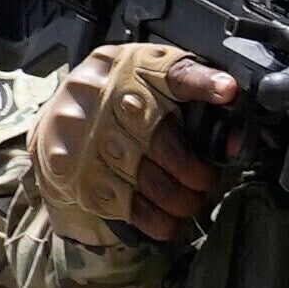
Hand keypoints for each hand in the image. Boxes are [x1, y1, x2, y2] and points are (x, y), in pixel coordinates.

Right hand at [23, 41, 234, 247]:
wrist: (55, 126)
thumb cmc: (114, 101)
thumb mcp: (145, 78)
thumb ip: (188, 95)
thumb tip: (233, 137)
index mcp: (124, 66)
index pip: (168, 70)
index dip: (201, 82)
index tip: (228, 92)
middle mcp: (100, 97)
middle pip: (164, 140)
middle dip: (194, 170)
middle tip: (205, 181)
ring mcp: (84, 139)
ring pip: (150, 179)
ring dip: (181, 199)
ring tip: (190, 202)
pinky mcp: (79, 176)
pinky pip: (129, 206)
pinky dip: (158, 220)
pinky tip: (170, 222)